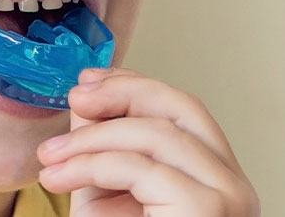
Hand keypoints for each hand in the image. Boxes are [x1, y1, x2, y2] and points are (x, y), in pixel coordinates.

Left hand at [36, 67, 258, 216]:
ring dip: (91, 139)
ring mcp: (227, 199)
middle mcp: (234, 187)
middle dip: (122, 93)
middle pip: (183, 108)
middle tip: (73, 96)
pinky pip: (142, 168)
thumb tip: (88, 96)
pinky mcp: (206, 210)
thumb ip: (104, 150)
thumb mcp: (109, 199)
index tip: (88, 81)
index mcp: (218, 181)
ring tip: (50, 158)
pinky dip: (92, 165)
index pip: (185, 112)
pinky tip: (61, 178)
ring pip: (157, 134)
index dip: (137, 86)